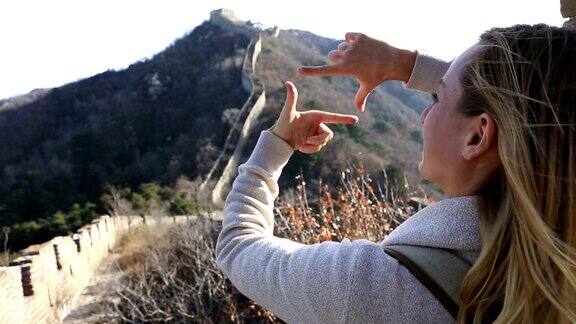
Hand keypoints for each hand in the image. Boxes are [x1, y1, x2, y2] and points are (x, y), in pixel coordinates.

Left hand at [269, 81, 357, 153]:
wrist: (279, 139)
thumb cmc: (282, 124)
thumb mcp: (288, 111)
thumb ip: (291, 98)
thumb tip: (288, 83)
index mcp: (315, 115)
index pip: (332, 117)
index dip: (344, 118)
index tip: (356, 120)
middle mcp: (318, 124)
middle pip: (329, 134)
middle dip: (319, 140)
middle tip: (307, 141)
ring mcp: (316, 133)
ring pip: (324, 142)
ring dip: (313, 146)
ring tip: (302, 144)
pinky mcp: (314, 142)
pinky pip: (319, 148)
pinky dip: (310, 150)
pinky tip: (301, 147)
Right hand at [298, 33, 415, 111]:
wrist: (394, 61)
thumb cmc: (380, 76)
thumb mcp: (368, 87)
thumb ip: (360, 98)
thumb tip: (359, 111)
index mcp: (346, 69)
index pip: (324, 71)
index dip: (310, 72)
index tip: (299, 70)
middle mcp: (347, 56)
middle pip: (332, 55)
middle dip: (337, 59)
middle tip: (350, 62)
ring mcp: (353, 45)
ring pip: (341, 46)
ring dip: (345, 50)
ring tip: (359, 55)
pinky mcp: (360, 36)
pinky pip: (348, 36)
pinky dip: (352, 39)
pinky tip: (360, 44)